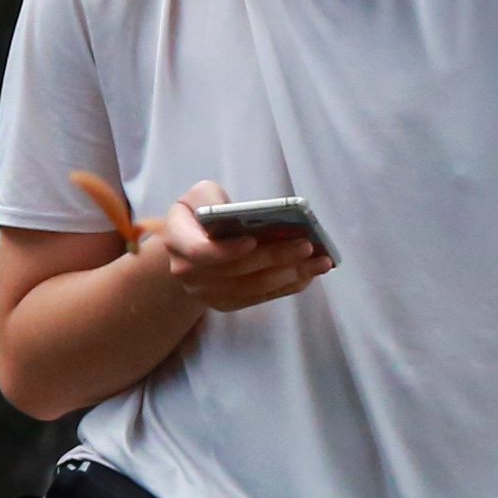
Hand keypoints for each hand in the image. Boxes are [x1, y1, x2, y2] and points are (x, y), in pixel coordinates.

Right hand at [143, 181, 331, 315]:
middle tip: (307, 245)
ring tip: (319, 261)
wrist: (191, 243)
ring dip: (291, 274)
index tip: (253, 239)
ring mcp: (206, 292)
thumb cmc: (201, 212)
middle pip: (237, 270)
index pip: (200, 252)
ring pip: (254, 287)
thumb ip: (214, 199)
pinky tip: (310, 273)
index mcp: (177, 239)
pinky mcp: (226, 303)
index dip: (227, 250)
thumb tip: (246, 214)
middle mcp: (187, 272)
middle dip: (276, 257)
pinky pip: (261, 297)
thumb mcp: (201, 195)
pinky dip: (288, 285)